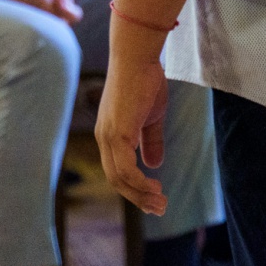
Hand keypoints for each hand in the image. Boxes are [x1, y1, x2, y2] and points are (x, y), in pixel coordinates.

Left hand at [96, 53, 170, 215]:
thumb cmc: (144, 81)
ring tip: (161, 203)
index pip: (117, 170)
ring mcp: (108, 135)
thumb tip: (154, 164)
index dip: (134, 188)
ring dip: (141, 195)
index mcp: (109, 134)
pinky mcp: (117, 132)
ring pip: (120, 178)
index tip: (154, 198)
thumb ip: (150, 141)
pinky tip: (155, 186)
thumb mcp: (151, 117)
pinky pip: (126, 169)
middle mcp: (104, 137)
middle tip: (160, 208)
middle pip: (116, 179)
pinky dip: (140, 183)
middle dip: (138, 197)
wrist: (138, 57)